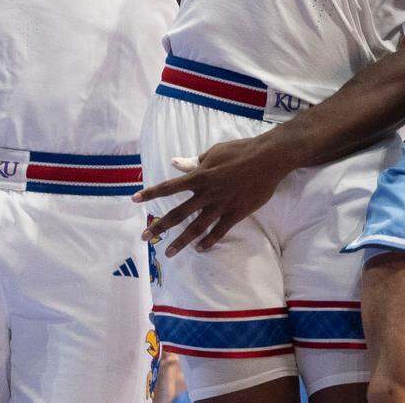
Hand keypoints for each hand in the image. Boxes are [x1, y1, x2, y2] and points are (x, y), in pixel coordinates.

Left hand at [134, 135, 290, 255]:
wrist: (269, 158)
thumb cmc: (241, 150)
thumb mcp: (215, 152)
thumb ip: (195, 162)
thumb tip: (176, 164)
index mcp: (200, 176)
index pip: (170, 187)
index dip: (151, 193)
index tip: (134, 200)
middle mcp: (206, 193)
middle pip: (178, 213)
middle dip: (160, 226)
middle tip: (144, 237)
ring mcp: (221, 205)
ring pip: (196, 227)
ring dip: (181, 241)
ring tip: (169, 253)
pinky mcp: (236, 213)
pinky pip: (219, 232)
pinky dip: (208, 242)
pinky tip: (200, 249)